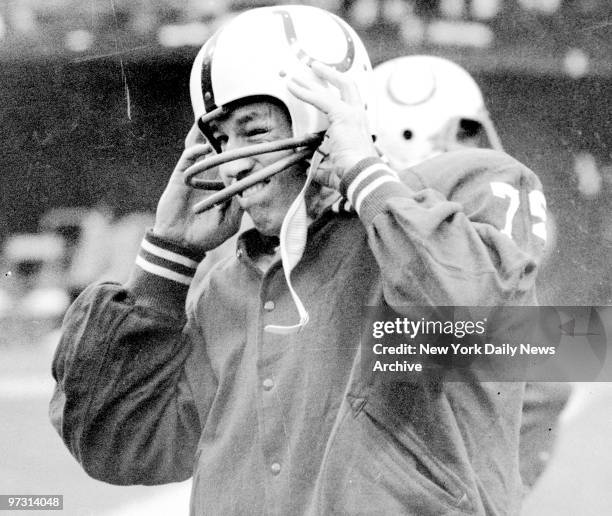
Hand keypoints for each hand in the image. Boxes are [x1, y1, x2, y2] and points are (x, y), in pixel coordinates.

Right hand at [153, 124, 243, 252]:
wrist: (182, 243)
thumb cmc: (208, 235)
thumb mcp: (231, 222)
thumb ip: (238, 203)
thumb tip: (247, 183)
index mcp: (224, 185)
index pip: (235, 164)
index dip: (242, 151)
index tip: (255, 138)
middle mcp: (211, 177)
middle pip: (218, 150)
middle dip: (225, 134)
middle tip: (233, 115)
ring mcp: (195, 176)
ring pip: (202, 150)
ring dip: (207, 135)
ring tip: (215, 118)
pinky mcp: (180, 178)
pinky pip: (187, 160)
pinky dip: (195, 152)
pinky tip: (203, 147)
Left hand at [287, 61, 377, 189]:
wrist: (360, 176)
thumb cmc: (350, 175)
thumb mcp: (331, 167)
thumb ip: (319, 164)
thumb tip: (306, 166)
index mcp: (358, 127)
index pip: (349, 102)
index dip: (335, 92)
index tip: (323, 88)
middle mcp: (358, 116)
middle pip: (348, 85)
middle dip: (330, 74)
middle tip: (315, 68)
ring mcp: (353, 114)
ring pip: (333, 88)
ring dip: (313, 80)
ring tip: (298, 74)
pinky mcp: (343, 115)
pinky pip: (320, 98)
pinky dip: (305, 92)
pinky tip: (292, 87)